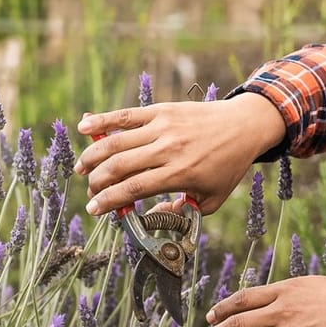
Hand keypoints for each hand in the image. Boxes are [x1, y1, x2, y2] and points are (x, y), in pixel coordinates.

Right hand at [75, 92, 287, 215]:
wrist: (244, 125)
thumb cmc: (228, 165)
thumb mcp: (212, 198)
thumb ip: (182, 212)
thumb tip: (153, 216)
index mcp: (181, 173)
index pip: (135, 188)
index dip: (109, 200)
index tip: (93, 209)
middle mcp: (169, 149)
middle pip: (120, 166)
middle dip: (98, 181)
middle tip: (90, 191)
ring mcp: (163, 127)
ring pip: (117, 141)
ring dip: (93, 156)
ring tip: (81, 169)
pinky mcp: (161, 110)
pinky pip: (126, 115)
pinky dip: (102, 120)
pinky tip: (84, 128)